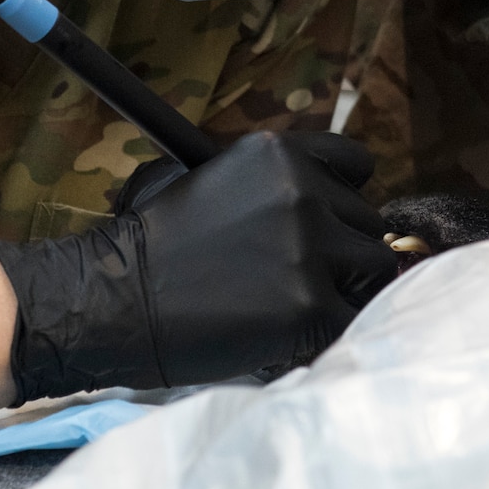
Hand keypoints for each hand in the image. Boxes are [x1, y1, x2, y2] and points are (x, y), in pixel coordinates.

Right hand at [0, 131, 397, 400]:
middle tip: (296, 278)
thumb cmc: (147, 241)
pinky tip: (291, 336)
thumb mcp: (205, 175)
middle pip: (367, 223)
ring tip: (299, 307)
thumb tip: (322, 202)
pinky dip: (329, 334)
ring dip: (345, 292)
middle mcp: (302, 191)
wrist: (113, 298)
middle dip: (341, 251)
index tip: (327, 223)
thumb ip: (270, 181)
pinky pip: (353, 321)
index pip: (358, 166)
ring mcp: (310, 248)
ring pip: (375, 271)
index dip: (344, 199)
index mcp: (278, 152)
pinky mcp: (311, 304)